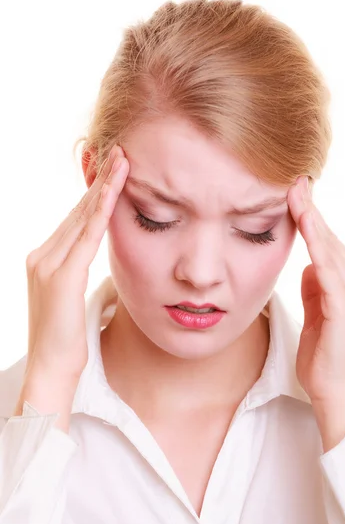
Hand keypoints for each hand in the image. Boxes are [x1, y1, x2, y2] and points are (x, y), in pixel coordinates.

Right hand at [17, 144, 128, 423]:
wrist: (50, 371)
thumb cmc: (67, 342)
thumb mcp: (72, 302)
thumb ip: (79, 275)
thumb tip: (94, 261)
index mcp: (46, 260)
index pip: (75, 220)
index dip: (95, 195)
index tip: (114, 172)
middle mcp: (42, 255)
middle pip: (77, 212)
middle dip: (101, 182)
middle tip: (120, 152)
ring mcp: (47, 264)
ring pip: (82, 218)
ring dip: (104, 187)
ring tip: (122, 160)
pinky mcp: (60, 277)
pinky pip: (86, 237)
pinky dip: (102, 212)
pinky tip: (116, 191)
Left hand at [287, 177, 344, 448]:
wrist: (334, 392)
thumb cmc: (323, 356)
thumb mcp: (317, 314)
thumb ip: (316, 288)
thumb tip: (309, 265)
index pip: (329, 246)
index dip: (312, 219)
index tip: (295, 193)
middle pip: (331, 241)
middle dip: (311, 211)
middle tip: (294, 181)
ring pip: (331, 250)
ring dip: (313, 221)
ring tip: (296, 194)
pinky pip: (329, 271)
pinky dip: (318, 247)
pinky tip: (307, 226)